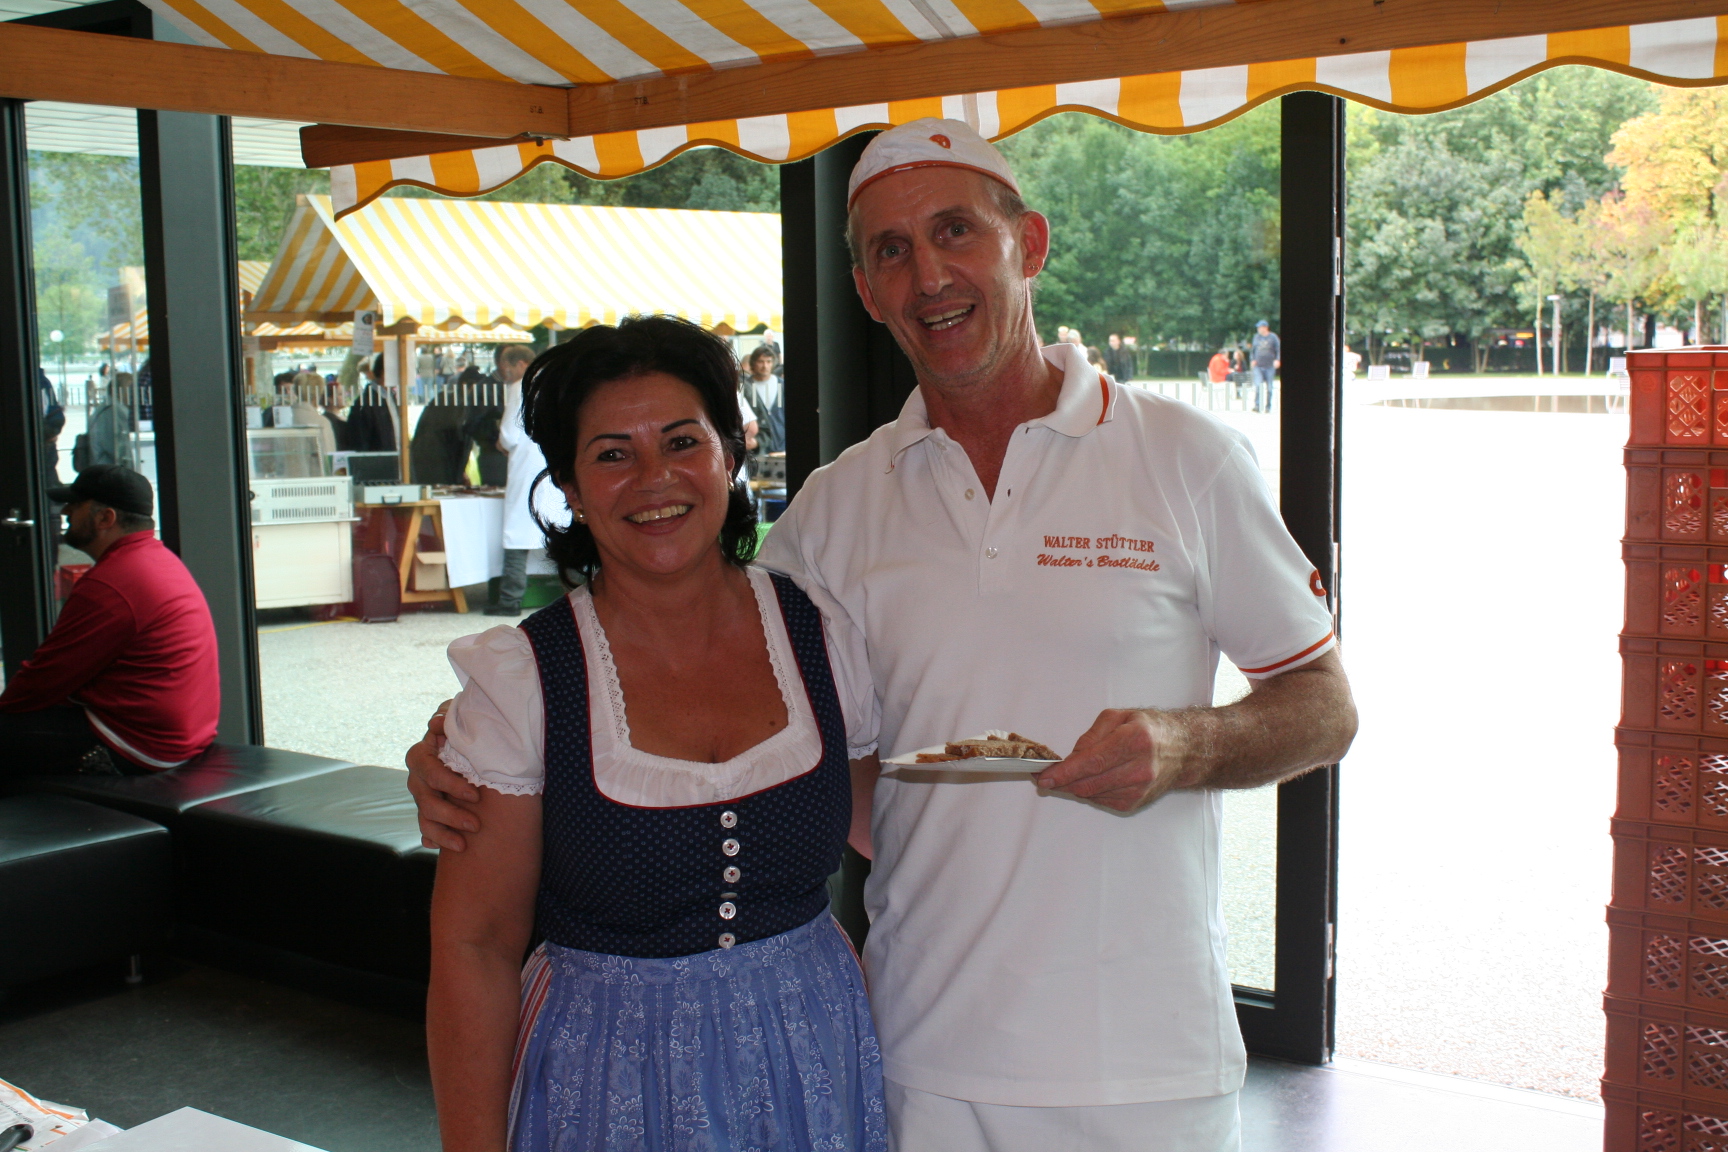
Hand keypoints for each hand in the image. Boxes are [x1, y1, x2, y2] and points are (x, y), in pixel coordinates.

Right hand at [407, 700, 480, 850]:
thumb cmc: (464, 728)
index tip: (476, 795)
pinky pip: (426, 830)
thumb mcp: (458, 718)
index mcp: (422, 755)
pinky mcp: (429, 811)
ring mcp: (421, 796)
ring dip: (443, 834)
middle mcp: (418, 778)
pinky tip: (445, 847)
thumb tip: (437, 723)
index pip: (431, 773)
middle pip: (426, 802)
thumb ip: (448, 716)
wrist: (470, 743)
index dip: (451, 785)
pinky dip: (434, 839)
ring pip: (425, 820)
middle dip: (451, 815)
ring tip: (463, 845)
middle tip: (476, 825)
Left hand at [1034, 709, 1195, 812]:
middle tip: (1046, 775)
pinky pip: (1101, 800)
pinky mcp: (1135, 803)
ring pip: (1092, 794)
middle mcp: (1139, 768)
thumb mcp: (1119, 717)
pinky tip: (1095, 778)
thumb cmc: (1149, 729)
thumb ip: (1092, 735)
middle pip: (1089, 783)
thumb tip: (1072, 757)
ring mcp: (1139, 789)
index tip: (1044, 776)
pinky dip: (1091, 791)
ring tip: (1071, 773)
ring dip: (1075, 786)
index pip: (1092, 762)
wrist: (1183, 750)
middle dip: (1063, 781)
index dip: (1065, 772)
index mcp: (1134, 740)